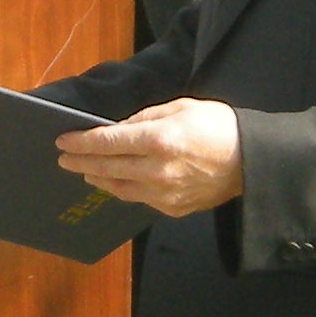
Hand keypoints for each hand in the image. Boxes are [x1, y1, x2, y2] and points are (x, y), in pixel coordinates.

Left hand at [58, 98, 242, 216]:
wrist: (252, 161)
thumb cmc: (219, 126)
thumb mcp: (181, 107)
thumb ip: (145, 118)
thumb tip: (118, 128)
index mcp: (159, 139)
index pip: (107, 142)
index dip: (81, 142)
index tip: (63, 140)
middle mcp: (157, 170)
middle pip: (106, 168)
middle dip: (81, 162)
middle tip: (64, 158)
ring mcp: (164, 193)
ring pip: (119, 188)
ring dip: (98, 179)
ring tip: (86, 171)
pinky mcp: (172, 208)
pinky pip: (139, 199)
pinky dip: (124, 189)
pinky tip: (117, 182)